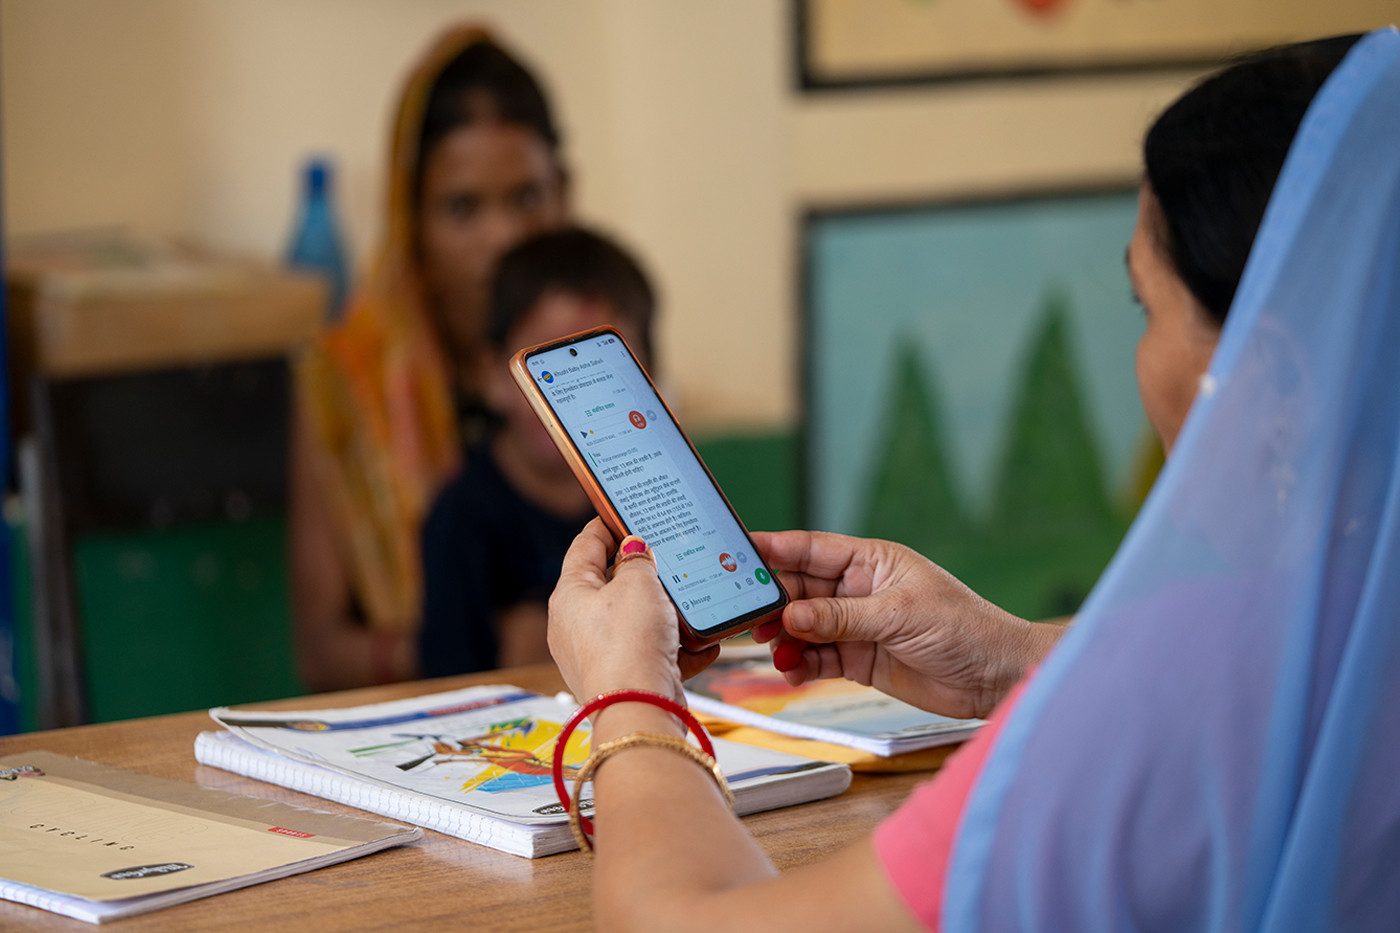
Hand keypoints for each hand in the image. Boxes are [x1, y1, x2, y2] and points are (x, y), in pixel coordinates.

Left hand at [549, 519, 719, 704]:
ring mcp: (600, 655)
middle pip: (613, 586)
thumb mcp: (638, 584)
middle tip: (670, 559)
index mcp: (569, 595)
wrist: (640, 711)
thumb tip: (634, 550)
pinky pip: (653, 654)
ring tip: (692, 607)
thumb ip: (638, 560)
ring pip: (638, 622)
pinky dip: (677, 648)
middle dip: (647, 576)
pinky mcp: (624, 679)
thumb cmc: (628, 646)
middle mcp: (577, 626)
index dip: (607, 525)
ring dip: (668, 615)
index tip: (625, 512)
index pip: (584, 546)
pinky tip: (701, 644)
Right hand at [750, 530, 1059, 720]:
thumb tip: (790, 616)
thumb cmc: (964, 628)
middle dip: (771, 601)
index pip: (810, 549)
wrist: (996, 677)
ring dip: (783, 637)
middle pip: (800, 590)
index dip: (772, 549)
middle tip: (741, 614)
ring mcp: (857, 626)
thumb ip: (840, 617)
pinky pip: (818, 659)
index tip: (736, 551)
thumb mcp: (898, 615)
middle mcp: (859, 590)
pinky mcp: (860, 660)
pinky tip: (792, 671)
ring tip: (769, 648)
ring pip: (803, 627)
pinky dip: (800, 665)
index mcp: (871, 561)